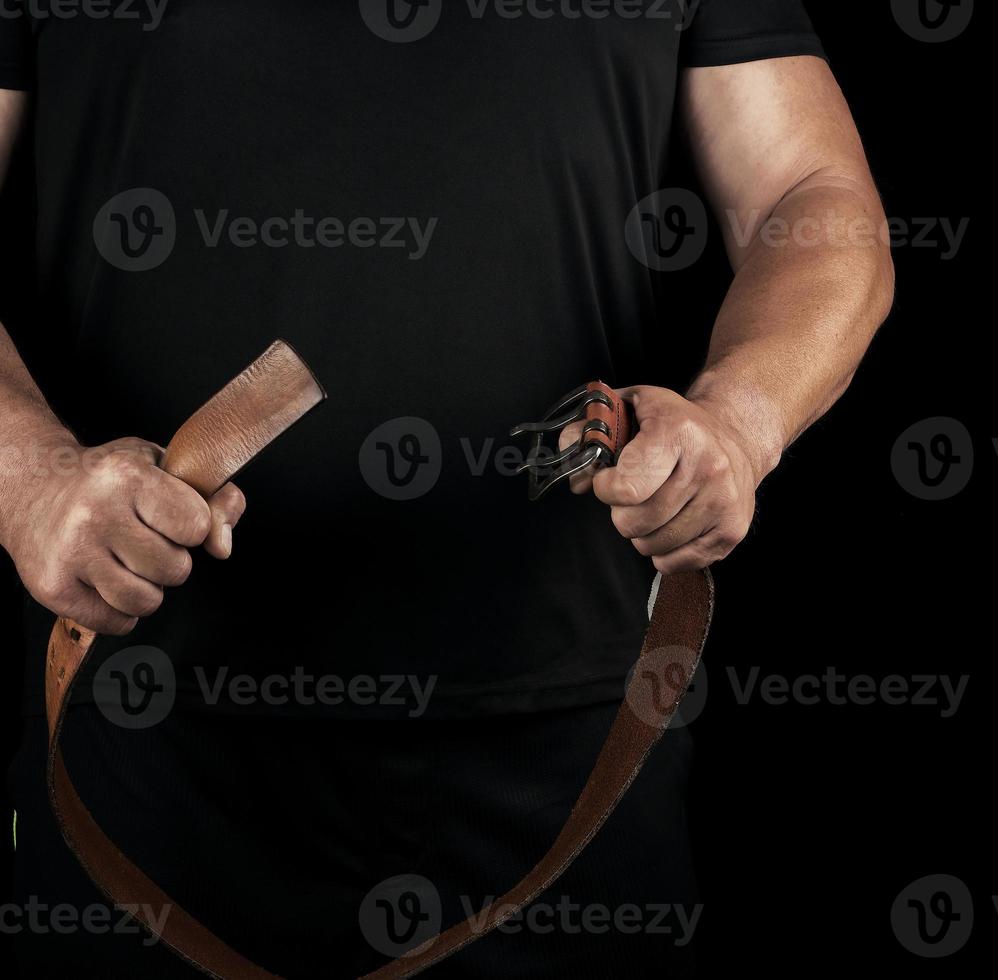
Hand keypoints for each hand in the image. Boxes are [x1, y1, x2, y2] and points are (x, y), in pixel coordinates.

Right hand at [3, 435, 245, 634]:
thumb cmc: (112, 480)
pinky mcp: (53, 588)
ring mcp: (71, 553)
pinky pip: (116, 623)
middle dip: (170, 560)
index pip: (197, 527)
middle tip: (143, 540)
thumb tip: (222, 548)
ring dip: (147, 589)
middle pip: (176, 570)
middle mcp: (95, 513)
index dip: (192, 527)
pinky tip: (105, 580)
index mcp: (127, 476)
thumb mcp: (167, 468)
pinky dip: (120, 610)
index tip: (170, 517)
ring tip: (126, 561)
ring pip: (147, 602)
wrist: (34, 491)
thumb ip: (216, 500)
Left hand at [561, 386, 760, 574]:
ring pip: (653, 545)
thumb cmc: (674, 424)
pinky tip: (671, 523)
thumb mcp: (630, 407)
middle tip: (633, 495)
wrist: (735, 436)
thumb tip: (578, 480)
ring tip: (655, 506)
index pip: (626, 487)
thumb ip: (587, 432)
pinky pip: (674, 563)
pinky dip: (663, 550)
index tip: (609, 480)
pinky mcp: (732, 530)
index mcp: (678, 432)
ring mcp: (723, 502)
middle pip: (636, 521)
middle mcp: (708, 467)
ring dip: (643, 532)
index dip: (606, 489)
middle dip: (622, 512)